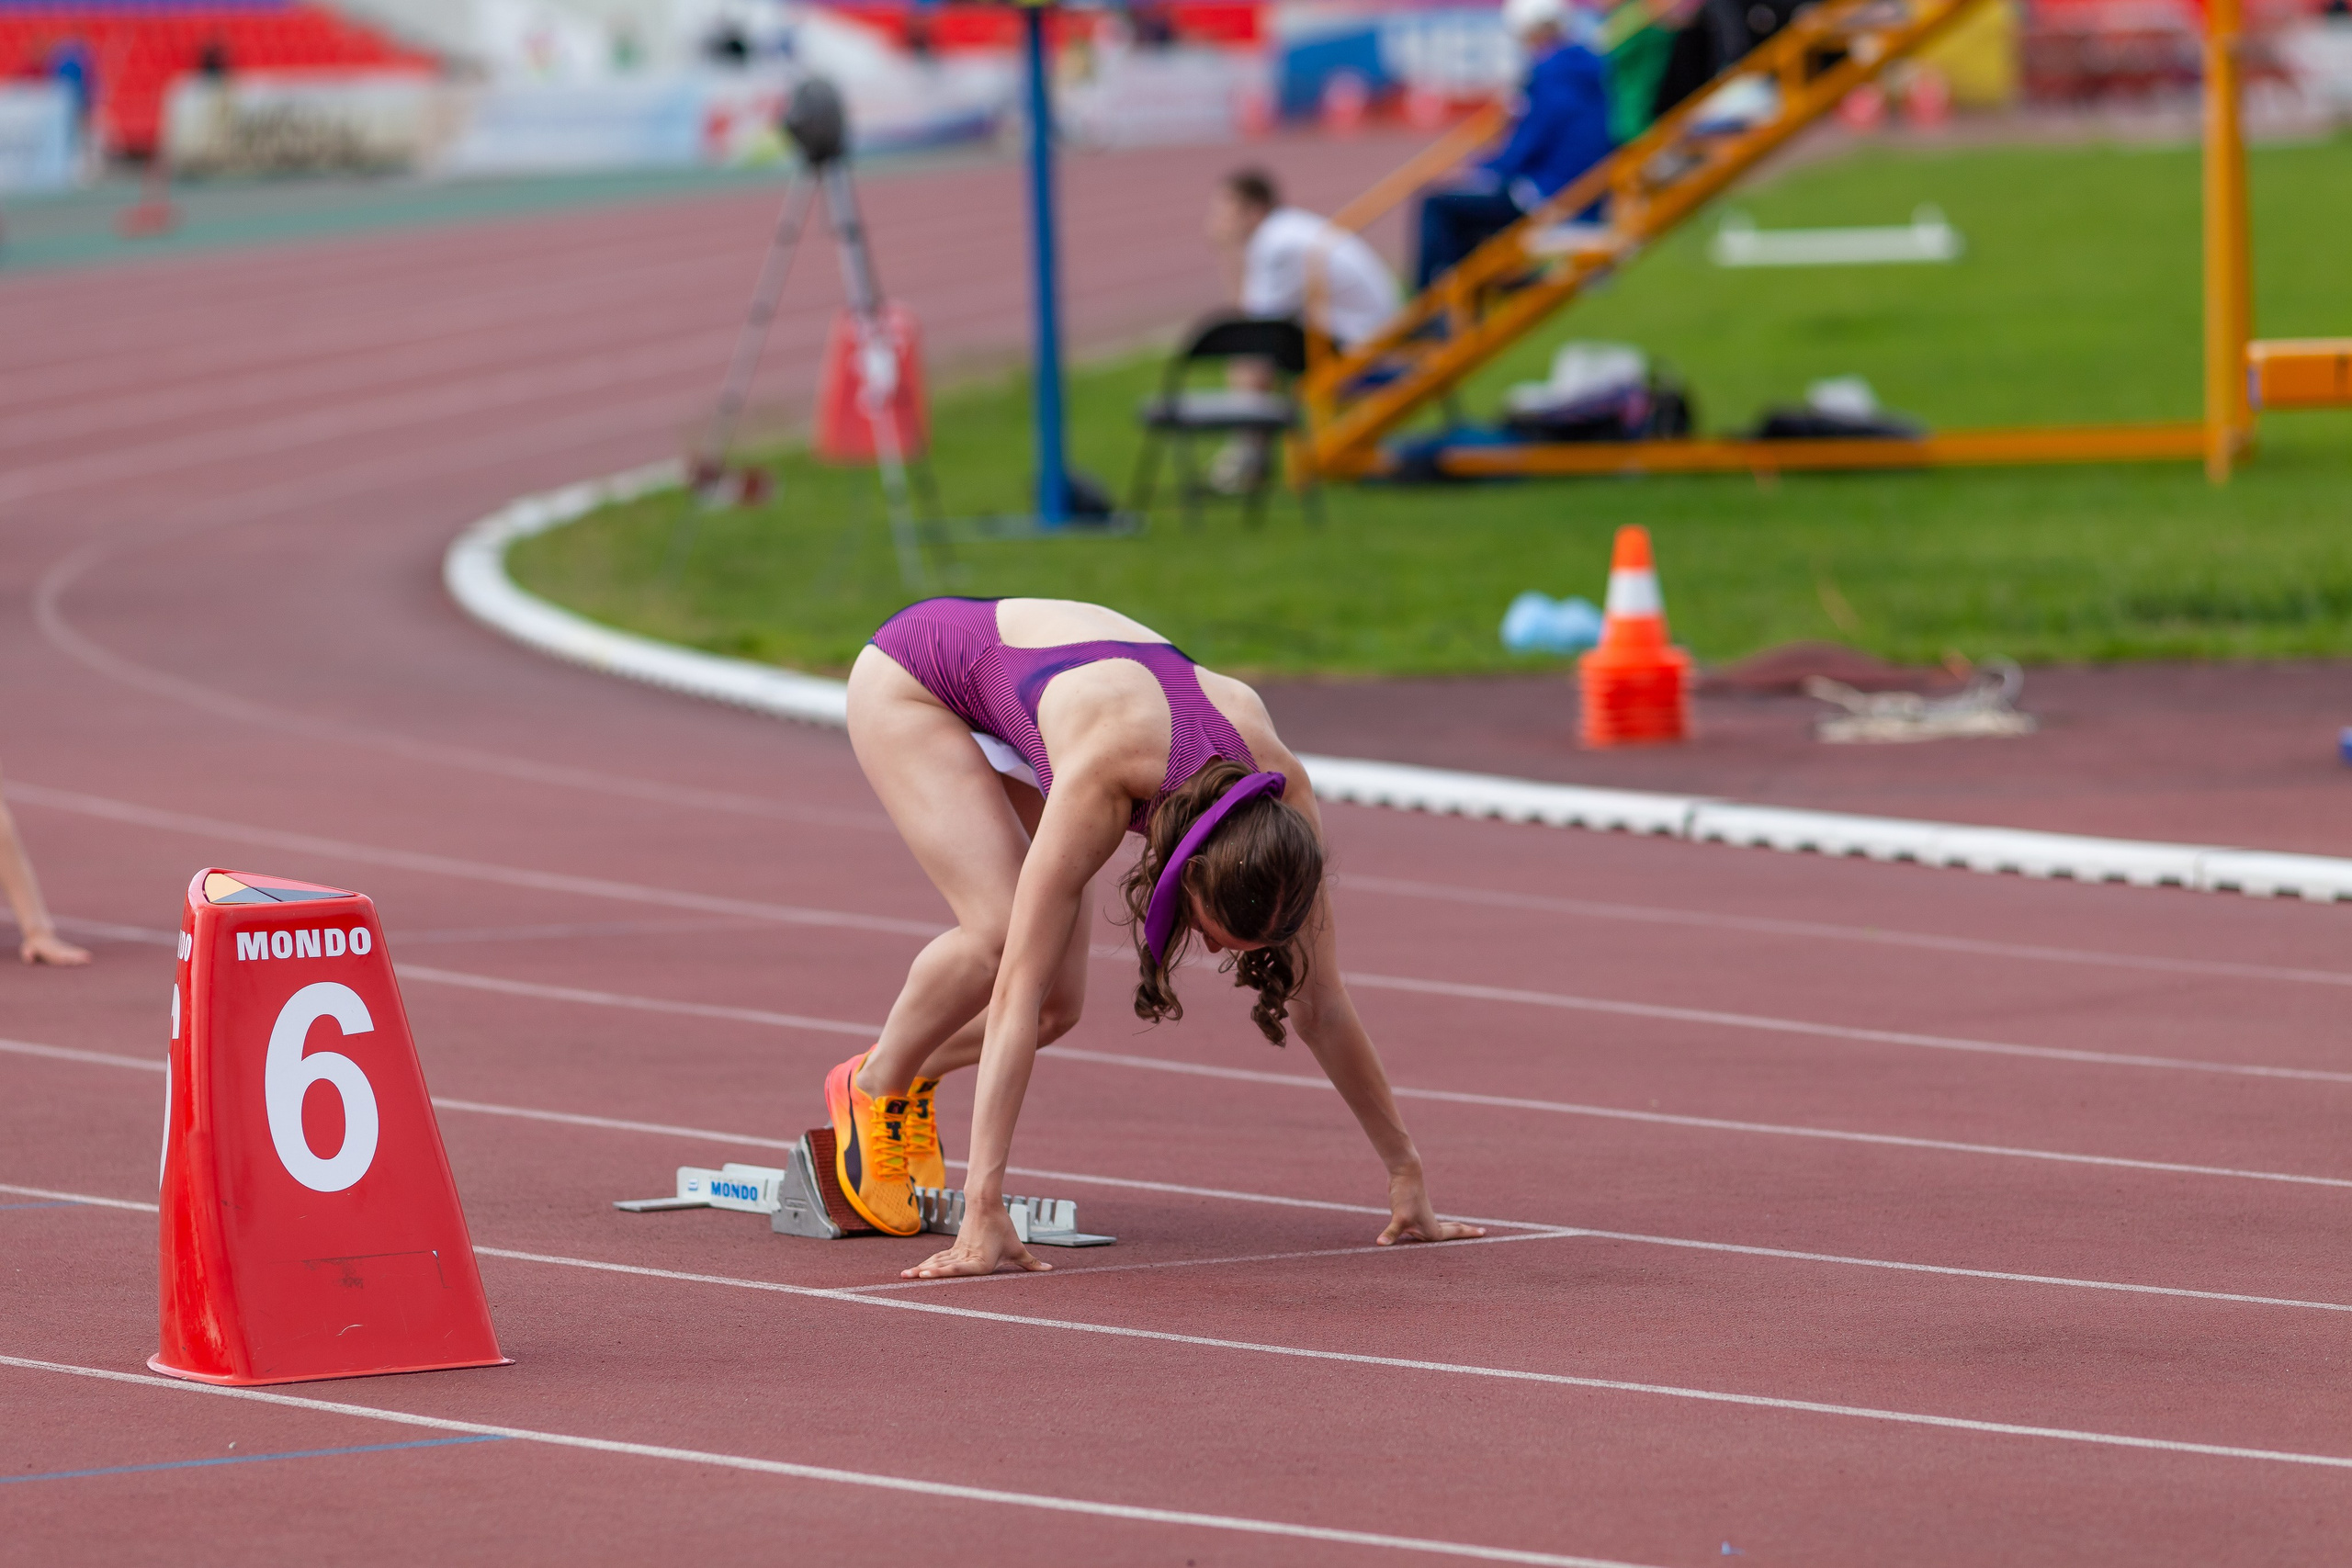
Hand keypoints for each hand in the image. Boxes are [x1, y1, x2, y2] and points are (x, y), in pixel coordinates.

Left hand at [20, 930, 90, 966]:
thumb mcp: (27, 950)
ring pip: (72, 954)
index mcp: (49, 951)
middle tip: (85, 959)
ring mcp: (62, 950)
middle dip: (75, 957)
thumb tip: (29, 958)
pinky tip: (89, 957)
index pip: (57, 956)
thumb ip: (27, 954)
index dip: (62, 958)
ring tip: (89, 959)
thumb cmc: (32, 945)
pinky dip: (81, 954)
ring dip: (80, 956)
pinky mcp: (66, 951)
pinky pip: (74, 953)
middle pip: (67, 955)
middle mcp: (58, 951)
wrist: (39, 935)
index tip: (67, 960)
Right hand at [901, 1202, 1051, 1278]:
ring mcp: (957, 1253)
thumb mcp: (1018, 1249)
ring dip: (920, 1269)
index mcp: (980, 1263)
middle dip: (925, 1274)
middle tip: (909, 1279)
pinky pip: (937, 1258)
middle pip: (943, 1267)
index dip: (942, 1272)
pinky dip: (926, 1265)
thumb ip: (1031, 1263)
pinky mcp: (954, 1248)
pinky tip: (916, 1271)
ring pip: (936, 1262)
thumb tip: (1049, 1269)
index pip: (959, 1270)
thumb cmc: (1003, 1228)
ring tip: (904, 1277)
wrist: (987, 1203)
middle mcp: (966, 1259)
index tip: (926, 1275)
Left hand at [1377, 1164, 1484, 1245]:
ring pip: (1441, 1228)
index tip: (1485, 1233)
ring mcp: (1422, 1218)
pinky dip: (1434, 1227)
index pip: (1455, 1235)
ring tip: (1463, 1230)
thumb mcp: (1398, 1218)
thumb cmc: (1405, 1195)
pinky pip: (1426, 1225)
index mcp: (1432, 1231)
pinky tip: (1426, 1231)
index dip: (1469, 1234)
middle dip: (1465, 1234)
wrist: (1404, 1172)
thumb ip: (1391, 1233)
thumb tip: (1379, 1244)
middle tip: (1482, 1233)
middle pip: (1452, 1231)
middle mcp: (1429, 1225)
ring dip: (1452, 1230)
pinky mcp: (1412, 1213)